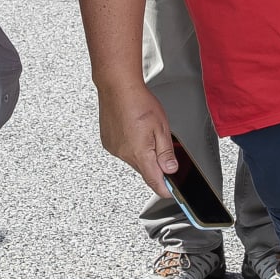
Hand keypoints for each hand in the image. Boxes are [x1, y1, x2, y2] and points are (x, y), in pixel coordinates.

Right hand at [95, 76, 176, 194]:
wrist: (117, 86)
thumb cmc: (138, 102)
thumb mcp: (161, 127)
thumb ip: (166, 152)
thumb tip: (171, 169)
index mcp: (140, 153)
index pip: (154, 182)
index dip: (165, 189)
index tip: (171, 192)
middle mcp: (124, 154)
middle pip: (145, 171)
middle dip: (155, 165)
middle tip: (161, 145)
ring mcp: (114, 149)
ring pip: (134, 160)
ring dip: (142, 154)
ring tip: (145, 131)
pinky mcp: (108, 143)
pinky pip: (123, 151)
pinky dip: (131, 146)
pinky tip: (134, 130)